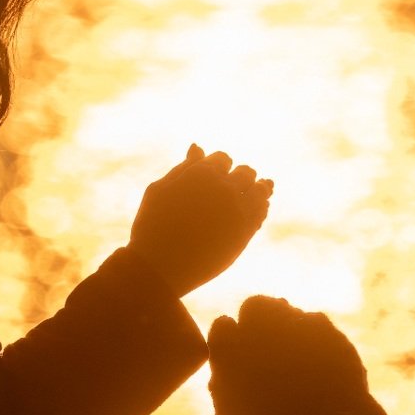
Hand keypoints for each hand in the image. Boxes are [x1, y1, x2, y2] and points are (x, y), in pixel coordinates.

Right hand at [127, 144, 272, 296]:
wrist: (159, 267)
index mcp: (201, 173)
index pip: (223, 158)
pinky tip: (251, 214)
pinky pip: (262, 211)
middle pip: (246, 172)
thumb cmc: (152, 227)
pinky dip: (260, 208)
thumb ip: (183, 168)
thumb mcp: (160, 191)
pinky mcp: (246, 231)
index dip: (219, 167)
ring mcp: (238, 209)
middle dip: (239, 178)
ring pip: (260, 189)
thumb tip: (198, 147)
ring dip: (255, 190)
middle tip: (230, 190)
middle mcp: (223, 187)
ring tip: (245, 199)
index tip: (213, 179)